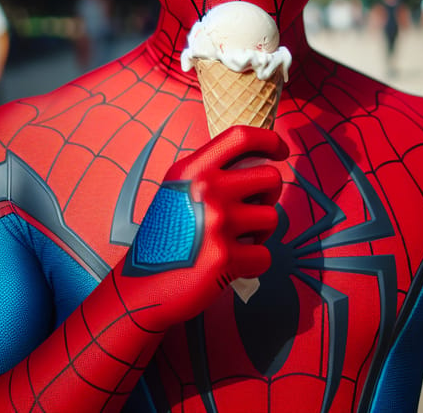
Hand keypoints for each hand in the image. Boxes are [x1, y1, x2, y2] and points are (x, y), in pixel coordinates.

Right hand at [116, 126, 287, 329]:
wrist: (142, 286)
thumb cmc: (166, 238)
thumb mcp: (178, 191)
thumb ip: (211, 173)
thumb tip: (258, 164)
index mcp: (193, 170)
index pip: (242, 137)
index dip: (270, 140)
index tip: (280, 151)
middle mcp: (206, 189)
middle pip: (270, 178)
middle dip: (270, 195)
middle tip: (255, 209)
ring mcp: (216, 222)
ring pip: (272, 218)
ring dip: (261, 233)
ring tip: (237, 241)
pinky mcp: (226, 256)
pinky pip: (264, 255)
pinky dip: (254, 264)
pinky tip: (232, 265)